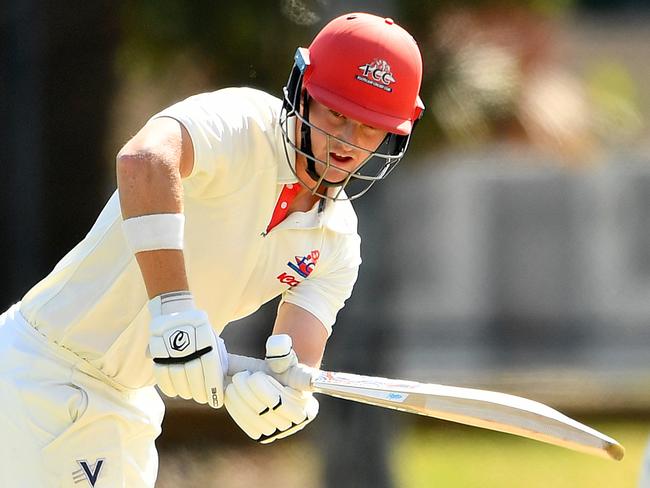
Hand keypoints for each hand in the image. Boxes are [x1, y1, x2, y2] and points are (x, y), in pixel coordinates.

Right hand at [148, 291, 227, 407]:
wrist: (175, 310)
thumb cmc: (200, 332)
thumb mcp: (213, 340)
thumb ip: (219, 360)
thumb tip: (223, 386)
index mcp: (205, 334)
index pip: (211, 365)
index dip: (213, 386)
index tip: (216, 401)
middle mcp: (188, 338)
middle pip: (193, 372)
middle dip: (200, 391)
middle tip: (203, 400)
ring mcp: (170, 342)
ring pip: (177, 374)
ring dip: (185, 390)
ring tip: (190, 395)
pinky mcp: (156, 347)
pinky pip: (160, 372)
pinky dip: (168, 386)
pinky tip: (175, 392)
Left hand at [225, 334, 318, 442]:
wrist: (271, 386)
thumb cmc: (279, 370)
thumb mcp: (282, 360)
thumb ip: (281, 352)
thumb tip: (280, 342)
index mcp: (311, 398)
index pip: (305, 390)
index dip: (304, 384)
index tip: (306, 380)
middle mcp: (301, 419)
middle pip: (275, 406)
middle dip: (253, 390)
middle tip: (241, 375)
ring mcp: (283, 431)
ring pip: (259, 417)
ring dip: (242, 399)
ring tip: (235, 383)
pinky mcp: (265, 437)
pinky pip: (250, 426)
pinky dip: (237, 410)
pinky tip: (231, 395)